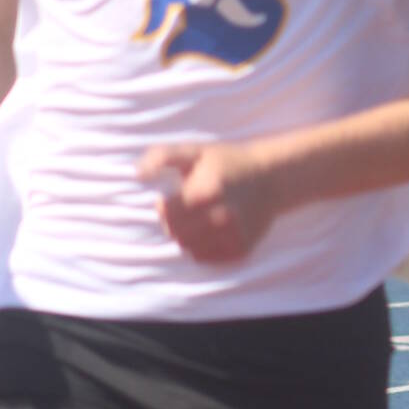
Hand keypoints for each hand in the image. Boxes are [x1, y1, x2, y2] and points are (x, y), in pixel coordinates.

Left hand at [138, 141, 280, 261]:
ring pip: (190, 249)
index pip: (167, 215)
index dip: (164, 207)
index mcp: (207, 191)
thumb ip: (163, 157)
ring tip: (198, 219)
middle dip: (174, 223)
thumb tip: (138, 174)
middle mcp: (222, 217)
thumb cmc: (227, 162)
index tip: (171, 198)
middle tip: (186, 209)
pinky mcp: (241, 248)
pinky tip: (210, 230)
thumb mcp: (196, 151)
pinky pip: (207, 257)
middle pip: (177, 234)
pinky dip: (203, 246)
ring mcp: (234, 235)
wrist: (271, 177)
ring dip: (187, 236)